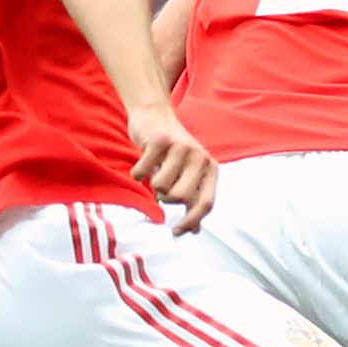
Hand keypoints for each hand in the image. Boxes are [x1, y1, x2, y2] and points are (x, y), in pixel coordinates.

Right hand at [125, 104, 215, 232]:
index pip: (206, 203)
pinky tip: (143, 161)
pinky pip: (143, 173)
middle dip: (166, 198)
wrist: (154, 114)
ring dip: (152, 183)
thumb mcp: (188, 173)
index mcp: (210, 168)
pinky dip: (138, 172)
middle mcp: (200, 157)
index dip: (191, 221)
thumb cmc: (170, 150)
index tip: (176, 232)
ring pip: (161, 186)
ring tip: (155, 170)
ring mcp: (180, 147)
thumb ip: (193, 198)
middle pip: (181, 197)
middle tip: (161, 186)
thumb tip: (195, 230)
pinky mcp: (160, 141)